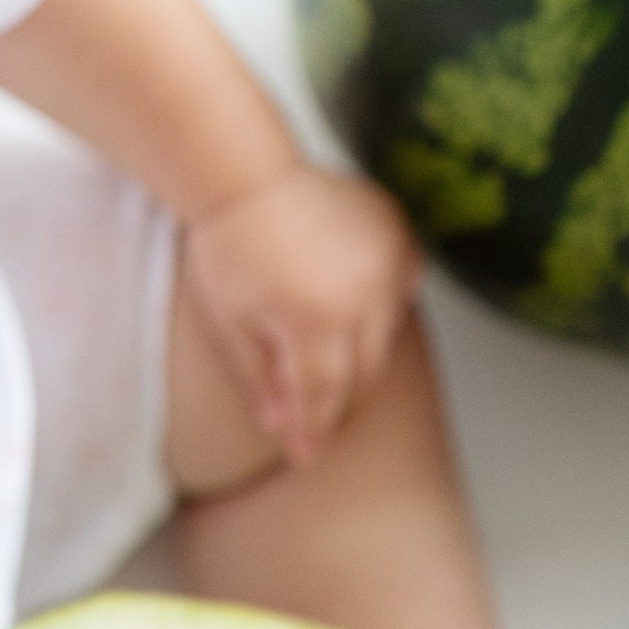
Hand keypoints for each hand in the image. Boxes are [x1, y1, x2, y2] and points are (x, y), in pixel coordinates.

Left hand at [182, 163, 421, 465]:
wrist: (245, 173)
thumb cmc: (226, 248)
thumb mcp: (230, 325)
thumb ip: (260, 379)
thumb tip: (283, 428)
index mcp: (316, 318)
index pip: (326, 395)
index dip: (315, 429)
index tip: (304, 455)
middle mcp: (363, 293)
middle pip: (363, 373)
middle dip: (338, 401)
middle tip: (314, 418)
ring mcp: (388, 261)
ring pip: (388, 337)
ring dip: (361, 359)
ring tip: (330, 368)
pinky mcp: (399, 236)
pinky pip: (402, 291)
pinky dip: (383, 311)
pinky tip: (355, 315)